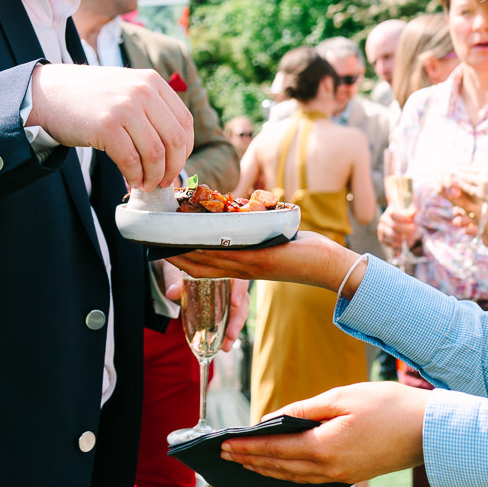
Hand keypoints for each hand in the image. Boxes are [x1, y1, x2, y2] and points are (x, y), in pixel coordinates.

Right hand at [27, 64, 192, 188]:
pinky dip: (135, 175)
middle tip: (163, 181)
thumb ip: (151, 110)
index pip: (185, 122)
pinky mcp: (106, 126)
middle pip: (174, 140)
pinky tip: (131, 180)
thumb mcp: (126, 89)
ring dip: (153, 176)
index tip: (176, 165)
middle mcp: (142, 91)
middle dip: (173, 168)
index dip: (185, 150)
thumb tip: (174, 154)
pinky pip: (131, 160)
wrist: (48, 95)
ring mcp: (124, 107)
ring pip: (155, 153)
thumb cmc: (89, 99)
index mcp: (152, 82)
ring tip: (145, 183)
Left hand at [161, 261, 250, 350]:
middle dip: (237, 318)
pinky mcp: (222, 309)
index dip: (239, 289)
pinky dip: (227, 333)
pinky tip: (223, 346)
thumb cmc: (176, 269)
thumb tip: (172, 292)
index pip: (238, 277)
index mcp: (221, 270)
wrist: (172, 277)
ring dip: (234, 329)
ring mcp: (226, 297)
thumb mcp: (173, 272)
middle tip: (230, 334)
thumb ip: (173, 280)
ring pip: (238, 312)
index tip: (235, 303)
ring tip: (226, 346)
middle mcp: (228, 283)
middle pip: (241, 299)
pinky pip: (229, 320)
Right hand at [177, 232, 361, 295]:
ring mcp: (250, 266)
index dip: (183, 259)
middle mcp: (243, 269)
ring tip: (167, 237)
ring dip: (185, 250)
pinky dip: (207, 248)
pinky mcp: (260, 259)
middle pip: (200, 266)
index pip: (206, 267)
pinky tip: (193, 240)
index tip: (166, 247)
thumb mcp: (276, 243)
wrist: (331, 266)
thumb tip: (248, 217)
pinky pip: (227, 254)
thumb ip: (258, 236)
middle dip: (177, 255)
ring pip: (208, 260)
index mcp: (245, 267)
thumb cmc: (309, 253)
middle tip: (156, 241)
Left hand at [218, 382, 427, 483]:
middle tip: (223, 458)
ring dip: (266, 470)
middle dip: (249, 461)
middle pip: (279, 467)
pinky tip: (279, 468)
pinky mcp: (352, 477)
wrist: (432, 431)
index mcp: (324, 448)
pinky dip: (288, 474)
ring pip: (293, 477)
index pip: (274, 450)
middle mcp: (329, 470)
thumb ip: (304, 410)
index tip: (223, 445)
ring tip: (243, 463)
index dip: (246, 447)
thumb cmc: (389, 406)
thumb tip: (272, 420)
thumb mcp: (342, 397)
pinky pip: (310, 480)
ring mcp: (341, 477)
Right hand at [377, 205, 417, 250]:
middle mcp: (383, 221)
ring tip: (414, 238)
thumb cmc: (402, 218)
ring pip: (392, 236)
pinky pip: (390, 243)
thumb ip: (411, 213)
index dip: (403, 218)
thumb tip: (414, 212)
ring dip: (404, 238)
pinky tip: (408, 243)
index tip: (411, 220)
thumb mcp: (407, 213)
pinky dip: (400, 245)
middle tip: (416, 231)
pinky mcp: (382, 239)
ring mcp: (381, 230)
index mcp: (388, 213)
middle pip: (394, 225)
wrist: (393, 223)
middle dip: (406, 229)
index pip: (393, 214)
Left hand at [453, 162, 487, 222]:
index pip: (479, 161)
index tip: (466, 164)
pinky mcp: (480, 193)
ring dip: (458, 174)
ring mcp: (483, 182)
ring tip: (452, 173)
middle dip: (461, 167)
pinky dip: (462, 185)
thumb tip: (482, 161)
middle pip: (470, 167)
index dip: (472, 163)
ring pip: (467, 177)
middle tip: (453, 165)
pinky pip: (468, 188)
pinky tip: (458, 183)